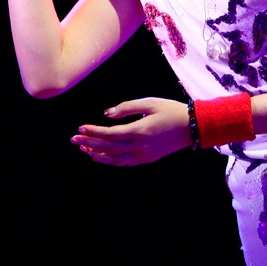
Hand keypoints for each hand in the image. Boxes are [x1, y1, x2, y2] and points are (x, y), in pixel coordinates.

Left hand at [71, 97, 191, 165]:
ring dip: (97, 153)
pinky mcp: (147, 159)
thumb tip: (107, 115)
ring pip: (114, 159)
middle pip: (108, 147)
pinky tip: (99, 157)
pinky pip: (124, 162)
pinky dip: (109, 161)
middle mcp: (139, 146)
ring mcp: (143, 155)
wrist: (192, 127)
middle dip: (89, 143)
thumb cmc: (171, 110)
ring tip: (83, 148)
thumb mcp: (149, 103)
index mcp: (139, 131)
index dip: (93, 131)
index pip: (109, 134)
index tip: (80, 127)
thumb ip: (127, 108)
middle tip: (74, 139)